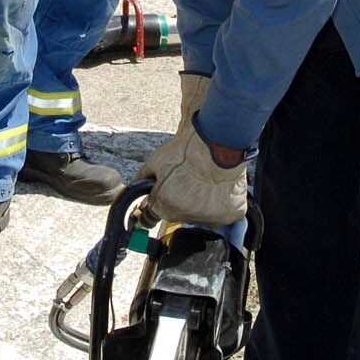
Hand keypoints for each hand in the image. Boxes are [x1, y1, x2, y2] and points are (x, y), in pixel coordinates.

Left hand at [136, 88, 247, 225]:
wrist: (217, 141)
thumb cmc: (186, 150)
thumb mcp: (154, 163)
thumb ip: (140, 183)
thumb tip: (128, 196)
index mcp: (164, 205)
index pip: (150, 218)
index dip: (153, 205)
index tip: (160, 198)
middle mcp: (185, 215)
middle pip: (176, 214)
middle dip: (177, 201)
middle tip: (186, 181)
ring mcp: (210, 217)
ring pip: (199, 215)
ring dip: (199, 203)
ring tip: (203, 181)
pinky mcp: (230, 213)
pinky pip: (221, 213)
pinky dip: (220, 203)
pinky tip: (217, 186)